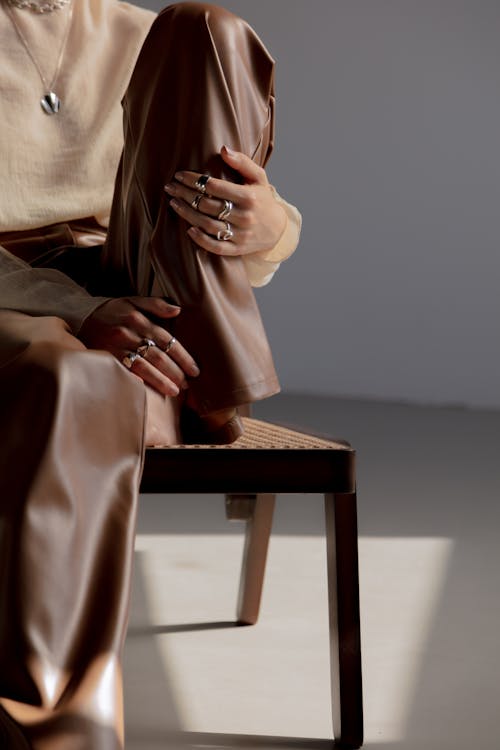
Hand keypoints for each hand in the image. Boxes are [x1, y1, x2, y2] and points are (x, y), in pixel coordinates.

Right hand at [79, 296, 199, 395]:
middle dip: (175, 371)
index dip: (182, 356)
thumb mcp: (131, 300)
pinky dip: (139, 381)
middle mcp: (128, 333)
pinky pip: (126, 372)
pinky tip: (151, 391)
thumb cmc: (111, 311)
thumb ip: (155, 304)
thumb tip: (178, 309)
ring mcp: (116, 347)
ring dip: (162, 380)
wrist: (78, 318)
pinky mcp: (106, 359)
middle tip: (188, 383)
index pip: (167, 339)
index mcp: (138, 318)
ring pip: (144, 366)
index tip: (194, 369)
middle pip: (158, 355)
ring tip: (175, 391)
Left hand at [164, 145, 286, 256]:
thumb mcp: (258, 177)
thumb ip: (242, 162)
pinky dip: (201, 239)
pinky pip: (216, 246)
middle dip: (186, 195)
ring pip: (208, 224)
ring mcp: (240, 235)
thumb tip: (223, 149)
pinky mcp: (237, 249)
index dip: (194, 180)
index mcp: (249, 197)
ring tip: (174, 203)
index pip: (214, 187)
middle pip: (207, 205)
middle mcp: (245, 217)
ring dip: (187, 214)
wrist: (278, 229)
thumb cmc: (263, 199)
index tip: (179, 175)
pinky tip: (189, 229)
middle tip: (170, 188)